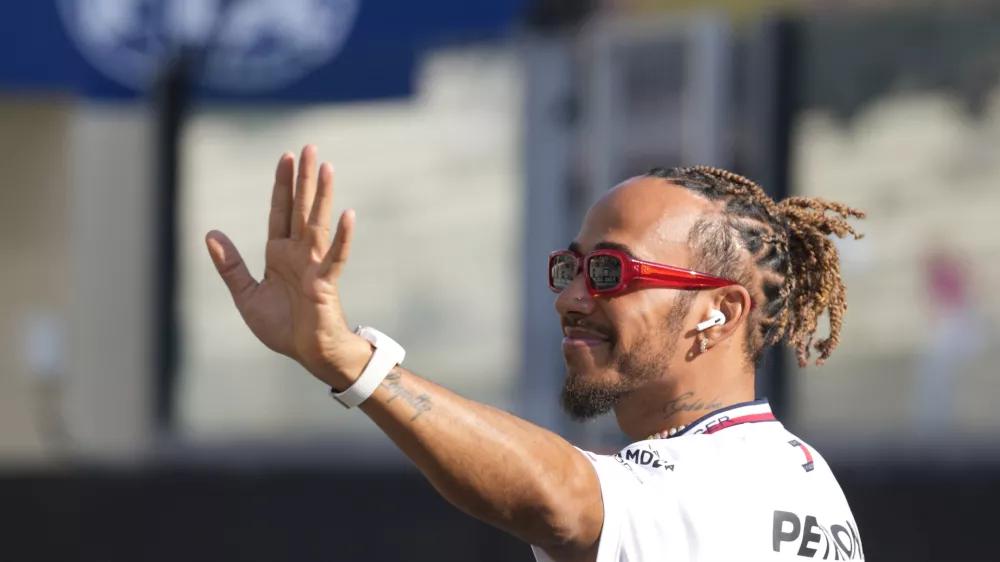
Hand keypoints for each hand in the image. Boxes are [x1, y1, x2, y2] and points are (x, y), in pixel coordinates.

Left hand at [205, 145, 372, 388]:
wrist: (308, 353)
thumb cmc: (283, 326)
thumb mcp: (246, 295)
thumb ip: (230, 265)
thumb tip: (209, 233)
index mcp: (279, 253)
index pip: (280, 211)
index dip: (282, 184)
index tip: (286, 157)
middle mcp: (298, 253)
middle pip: (300, 208)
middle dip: (303, 178)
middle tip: (309, 147)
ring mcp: (313, 265)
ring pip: (317, 223)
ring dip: (322, 196)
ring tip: (326, 167)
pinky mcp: (325, 283)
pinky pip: (335, 257)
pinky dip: (342, 237)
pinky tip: (348, 214)